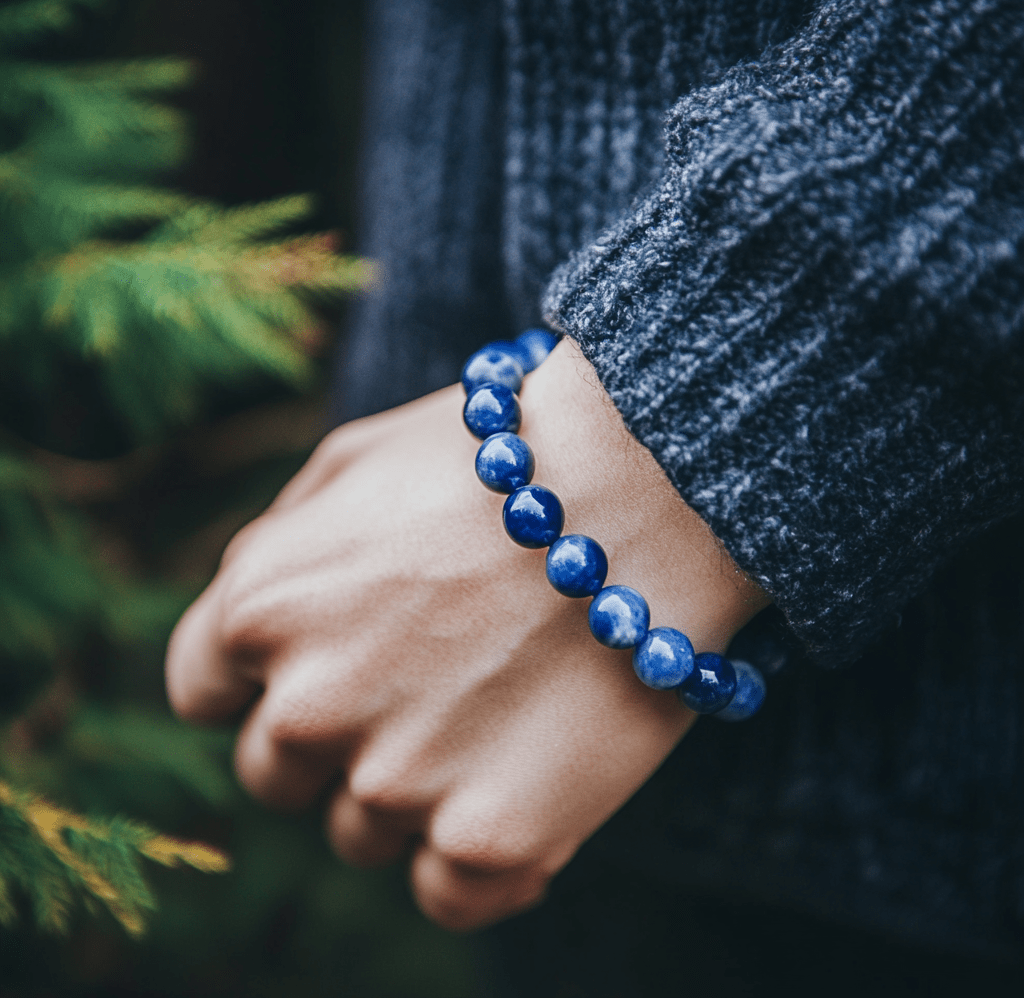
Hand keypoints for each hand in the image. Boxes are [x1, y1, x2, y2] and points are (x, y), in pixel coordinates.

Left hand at [165, 338, 767, 929]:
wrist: (648, 486)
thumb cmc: (505, 457)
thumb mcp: (357, 458)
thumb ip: (280, 544)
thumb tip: (253, 620)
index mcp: (261, 608)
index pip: (199, 688)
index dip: (258, 678)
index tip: (320, 666)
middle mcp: (308, 707)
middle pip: (275, 770)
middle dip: (332, 735)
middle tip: (424, 683)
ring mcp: (396, 782)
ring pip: (361, 831)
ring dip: (411, 788)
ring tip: (497, 712)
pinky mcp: (487, 841)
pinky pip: (445, 894)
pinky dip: (474, 859)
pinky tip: (520, 798)